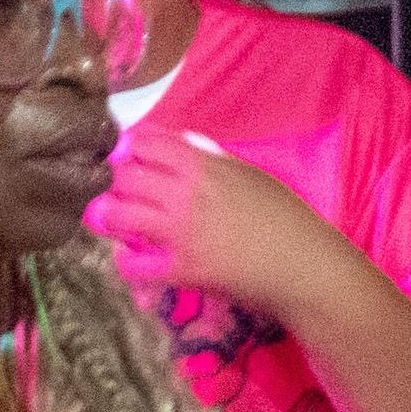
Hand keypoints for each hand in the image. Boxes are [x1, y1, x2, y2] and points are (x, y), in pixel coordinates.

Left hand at [90, 132, 344, 310]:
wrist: (303, 265)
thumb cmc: (283, 216)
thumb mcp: (248, 172)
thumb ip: (211, 156)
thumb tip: (180, 142)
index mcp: (202, 164)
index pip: (145, 142)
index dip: (126, 147)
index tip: (122, 156)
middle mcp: (185, 193)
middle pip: (123, 174)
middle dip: (110, 180)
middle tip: (109, 189)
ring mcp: (180, 232)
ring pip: (119, 214)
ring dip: (108, 215)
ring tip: (109, 219)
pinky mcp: (181, 269)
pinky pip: (134, 264)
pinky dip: (126, 261)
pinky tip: (131, 257)